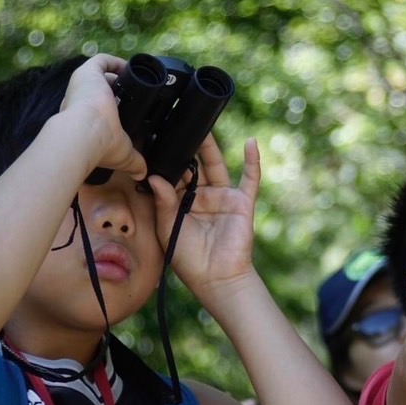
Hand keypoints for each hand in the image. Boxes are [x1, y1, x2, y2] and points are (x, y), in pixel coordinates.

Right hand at [59, 54, 149, 179]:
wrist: (85, 134)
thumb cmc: (100, 146)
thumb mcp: (122, 155)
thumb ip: (134, 162)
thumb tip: (142, 173)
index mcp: (83, 119)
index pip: (98, 109)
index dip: (115, 108)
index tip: (132, 110)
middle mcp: (79, 101)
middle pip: (99, 92)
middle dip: (118, 92)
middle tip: (138, 96)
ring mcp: (82, 85)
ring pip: (100, 76)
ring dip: (118, 76)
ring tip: (138, 80)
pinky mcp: (87, 72)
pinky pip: (101, 61)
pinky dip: (115, 62)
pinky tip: (131, 67)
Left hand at [150, 134, 258, 296]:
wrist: (217, 279)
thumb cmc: (189, 260)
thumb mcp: (168, 229)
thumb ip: (163, 202)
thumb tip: (155, 177)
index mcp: (181, 203)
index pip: (173, 176)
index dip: (165, 160)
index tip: (153, 141)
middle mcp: (202, 197)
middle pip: (193, 166)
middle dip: (186, 148)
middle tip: (175, 126)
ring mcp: (223, 198)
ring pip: (216, 166)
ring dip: (211, 147)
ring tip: (203, 126)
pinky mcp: (242, 202)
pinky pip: (250, 179)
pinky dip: (252, 161)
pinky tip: (251, 143)